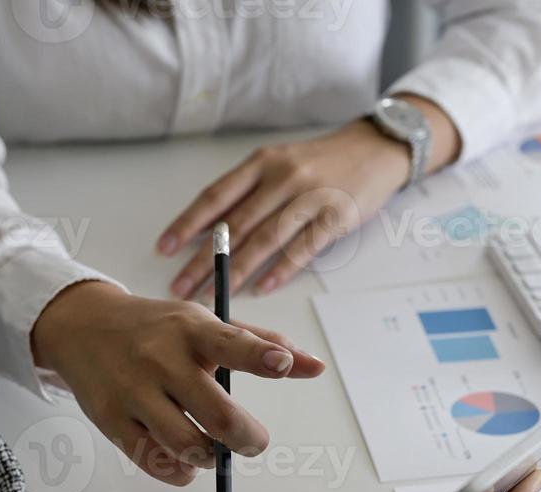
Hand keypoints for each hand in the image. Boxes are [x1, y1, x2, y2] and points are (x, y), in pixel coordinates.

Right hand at [31, 281, 325, 485]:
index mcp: (192, 330)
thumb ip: (262, 343)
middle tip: (254, 443)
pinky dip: (179, 472)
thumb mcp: (206, 324)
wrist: (83, 327)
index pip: (232, 343)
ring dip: (210, 459)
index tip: (283, 366)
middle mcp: (161, 359)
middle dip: (247, 438)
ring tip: (213, 450)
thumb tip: (315, 367)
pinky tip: (185, 460)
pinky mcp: (112, 420)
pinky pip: (154, 462)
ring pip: (186, 445)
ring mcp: (133, 391)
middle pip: (216, 413)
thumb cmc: (161, 330)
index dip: (261, 356)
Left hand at [158, 95, 461, 297]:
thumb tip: (211, 228)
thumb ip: (249, 191)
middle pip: (235, 224)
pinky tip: (261, 288)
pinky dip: (280, 270)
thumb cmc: (322, 161)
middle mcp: (282, 177)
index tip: (165, 249)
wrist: (375, 148)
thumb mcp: (280, 163)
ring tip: (215, 295)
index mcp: (262, 162)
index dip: (188, 224)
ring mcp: (310, 197)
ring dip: (236, 271)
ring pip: (265, 240)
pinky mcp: (336, 216)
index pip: (216, 196)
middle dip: (204, 259)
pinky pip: (303, 248)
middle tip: (181, 286)